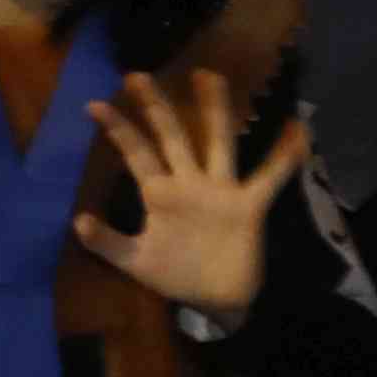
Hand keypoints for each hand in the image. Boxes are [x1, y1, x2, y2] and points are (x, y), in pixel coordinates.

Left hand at [73, 64, 311, 317]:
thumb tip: (78, 222)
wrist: (216, 300)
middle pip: (172, 136)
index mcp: (160, 193)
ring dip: (214, 111)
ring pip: (217, 142)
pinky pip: (269, 178)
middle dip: (155, 107)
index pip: (137, 154)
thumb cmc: (177, 276)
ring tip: (208, 75)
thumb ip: (108, 243)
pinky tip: (298, 131)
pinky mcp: (249, 205)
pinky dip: (284, 157)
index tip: (93, 105)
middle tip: (136, 75)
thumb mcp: (136, 262)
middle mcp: (189, 182)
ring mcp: (220, 190)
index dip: (118, 130)